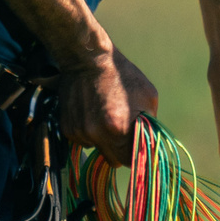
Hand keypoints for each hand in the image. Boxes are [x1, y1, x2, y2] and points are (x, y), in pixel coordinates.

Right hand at [60, 48, 158, 163]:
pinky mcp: (68, 129)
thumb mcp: (148, 97)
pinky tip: (92, 113)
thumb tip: (151, 141)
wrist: (88, 59)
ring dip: (104, 140)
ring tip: (106, 116)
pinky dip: (90, 132)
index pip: (131, 160)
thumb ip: (150, 124)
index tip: (140, 148)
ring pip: (98, 149)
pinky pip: (83, 141)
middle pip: (114, 161)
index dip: (137, 156)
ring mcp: (81, 132)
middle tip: (125, 134)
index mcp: (119, 128)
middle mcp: (98, 134)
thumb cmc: (122, 75)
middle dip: (121, 151)